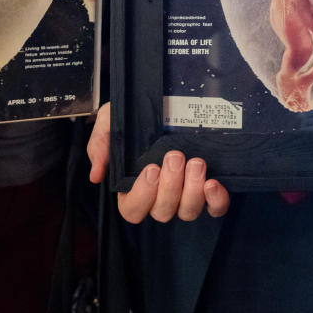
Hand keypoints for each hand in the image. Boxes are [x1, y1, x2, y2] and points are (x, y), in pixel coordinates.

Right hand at [87, 102, 229, 223]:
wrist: (165, 100)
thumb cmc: (134, 117)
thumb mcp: (110, 121)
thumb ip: (100, 145)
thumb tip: (96, 175)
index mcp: (132, 188)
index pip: (132, 210)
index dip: (142, 195)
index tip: (151, 169)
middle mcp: (159, 198)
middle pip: (162, 212)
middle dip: (170, 186)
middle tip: (174, 156)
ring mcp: (184, 197)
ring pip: (187, 212)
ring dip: (192, 190)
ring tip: (196, 163)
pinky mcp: (207, 192)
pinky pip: (214, 208)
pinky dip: (216, 201)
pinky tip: (213, 183)